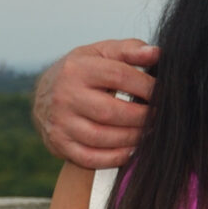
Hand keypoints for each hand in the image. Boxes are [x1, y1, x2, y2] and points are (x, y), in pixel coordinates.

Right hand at [34, 40, 159, 168]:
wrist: (44, 94)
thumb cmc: (83, 71)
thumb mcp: (102, 53)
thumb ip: (130, 50)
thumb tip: (155, 53)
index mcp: (78, 69)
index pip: (119, 76)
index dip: (147, 86)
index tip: (163, 93)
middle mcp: (65, 96)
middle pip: (111, 112)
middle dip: (142, 117)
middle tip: (159, 117)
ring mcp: (60, 122)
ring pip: (101, 137)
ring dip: (132, 138)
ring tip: (149, 132)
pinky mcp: (59, 144)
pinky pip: (90, 158)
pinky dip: (115, 157)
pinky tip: (132, 149)